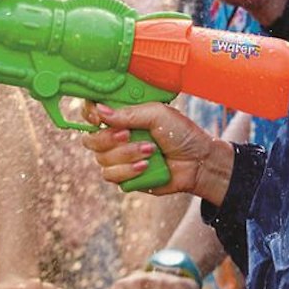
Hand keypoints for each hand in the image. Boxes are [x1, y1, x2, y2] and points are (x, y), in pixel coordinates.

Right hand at [81, 102, 231, 198]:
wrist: (198, 162)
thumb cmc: (181, 133)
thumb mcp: (158, 114)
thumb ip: (129, 113)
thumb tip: (100, 111)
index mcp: (123, 116)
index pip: (92, 112)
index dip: (89, 115)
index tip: (98, 117)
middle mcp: (116, 136)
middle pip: (91, 139)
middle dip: (110, 139)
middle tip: (129, 135)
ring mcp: (119, 158)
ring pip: (102, 159)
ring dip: (127, 155)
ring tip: (150, 151)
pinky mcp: (124, 177)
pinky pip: (111, 176)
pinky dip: (129, 171)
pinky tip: (147, 166)